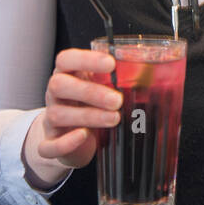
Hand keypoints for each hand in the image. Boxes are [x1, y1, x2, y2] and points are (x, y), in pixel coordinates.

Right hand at [26, 48, 122, 178]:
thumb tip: (153, 76)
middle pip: (59, 85)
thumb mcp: (102, 89)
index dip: (86, 59)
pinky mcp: (50, 143)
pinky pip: (50, 145)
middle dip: (90, 91)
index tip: (110, 64)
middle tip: (117, 100)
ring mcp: (50, 119)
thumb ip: (119, 82)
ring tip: (114, 118)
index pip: (66, 59)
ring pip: (58, 114)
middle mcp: (55, 94)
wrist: (71, 138)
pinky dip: (66, 142)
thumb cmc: (91, 106)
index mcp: (68, 75)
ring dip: (88, 116)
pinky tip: (84, 136)